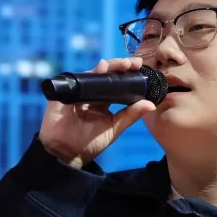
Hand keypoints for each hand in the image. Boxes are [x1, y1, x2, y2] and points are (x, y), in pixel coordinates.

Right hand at [39, 57, 155, 168]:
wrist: (67, 153)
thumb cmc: (90, 143)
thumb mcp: (114, 128)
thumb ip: (131, 115)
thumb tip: (151, 104)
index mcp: (103, 101)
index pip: (116, 83)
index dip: (127, 74)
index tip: (140, 67)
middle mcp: (91, 93)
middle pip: (105, 74)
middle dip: (120, 66)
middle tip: (133, 63)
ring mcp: (78, 92)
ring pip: (94, 73)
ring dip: (108, 66)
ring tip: (122, 64)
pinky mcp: (65, 93)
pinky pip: (78, 80)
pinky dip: (90, 73)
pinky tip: (100, 69)